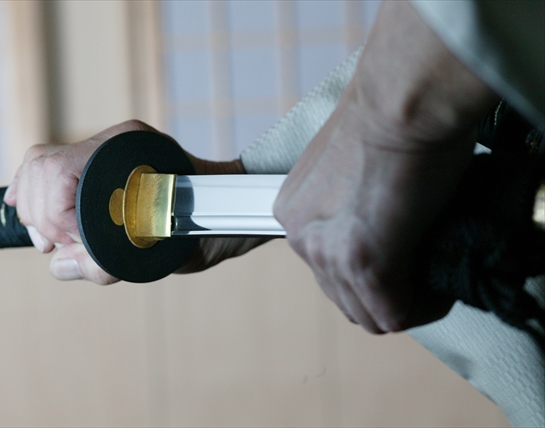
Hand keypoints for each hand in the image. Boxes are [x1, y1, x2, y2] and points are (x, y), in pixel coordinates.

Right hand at [4, 120, 264, 283]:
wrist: (231, 208)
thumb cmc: (207, 227)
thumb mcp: (164, 252)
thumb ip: (111, 261)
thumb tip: (59, 263)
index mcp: (129, 151)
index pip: (60, 173)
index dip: (54, 218)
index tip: (69, 247)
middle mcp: (114, 143)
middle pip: (44, 167)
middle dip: (41, 214)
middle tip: (57, 246)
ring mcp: (107, 149)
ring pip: (41, 164)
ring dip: (34, 204)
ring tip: (48, 238)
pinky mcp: (103, 163)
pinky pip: (50, 166)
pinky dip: (33, 189)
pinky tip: (24, 205)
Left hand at [273, 1, 497, 332]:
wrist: (402, 98)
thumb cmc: (388, 115)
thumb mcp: (352, 166)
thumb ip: (350, 204)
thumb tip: (382, 229)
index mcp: (293, 211)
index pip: (325, 268)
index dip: (366, 272)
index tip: (398, 260)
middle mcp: (301, 236)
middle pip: (341, 296)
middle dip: (381, 293)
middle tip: (418, 275)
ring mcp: (328, 253)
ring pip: (365, 313)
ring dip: (402, 304)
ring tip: (431, 282)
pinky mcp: (364, 263)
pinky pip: (394, 314)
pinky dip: (421, 308)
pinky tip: (438, 289)